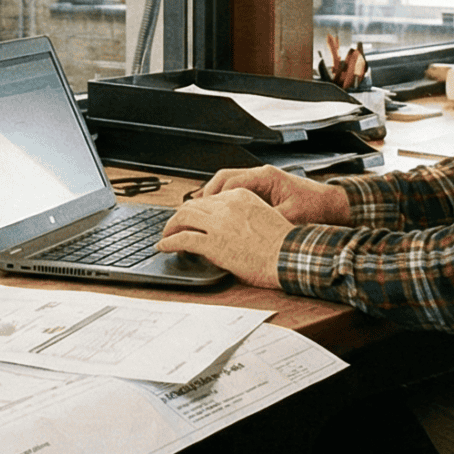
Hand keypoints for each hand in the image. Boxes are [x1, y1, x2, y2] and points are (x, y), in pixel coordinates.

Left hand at [157, 190, 292, 288]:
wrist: (289, 256)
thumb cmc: (283, 243)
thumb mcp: (263, 216)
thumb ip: (242, 215)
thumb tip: (228, 226)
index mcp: (240, 196)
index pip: (209, 198)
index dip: (197, 209)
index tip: (191, 218)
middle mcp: (227, 205)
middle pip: (192, 205)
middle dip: (180, 215)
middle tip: (174, 225)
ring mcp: (218, 224)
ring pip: (183, 217)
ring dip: (170, 226)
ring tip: (166, 235)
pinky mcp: (213, 243)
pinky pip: (182, 239)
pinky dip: (168, 242)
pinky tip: (163, 246)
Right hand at [186, 164, 349, 225]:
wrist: (334, 206)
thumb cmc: (317, 208)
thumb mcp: (291, 217)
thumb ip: (267, 221)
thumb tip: (245, 230)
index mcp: (266, 177)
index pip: (230, 181)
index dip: (212, 196)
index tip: (200, 209)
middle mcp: (262, 175)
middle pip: (224, 178)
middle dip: (206, 194)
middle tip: (192, 210)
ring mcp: (262, 180)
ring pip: (228, 183)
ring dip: (214, 196)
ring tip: (200, 212)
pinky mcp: (265, 189)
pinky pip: (238, 190)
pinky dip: (226, 200)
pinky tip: (219, 214)